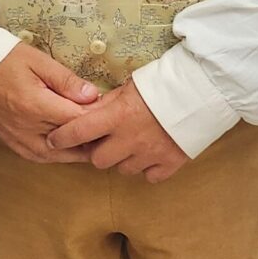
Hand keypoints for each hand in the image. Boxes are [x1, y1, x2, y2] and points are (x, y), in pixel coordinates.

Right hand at [0, 42, 100, 162]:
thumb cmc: (3, 60)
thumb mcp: (38, 61)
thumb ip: (67, 81)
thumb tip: (94, 96)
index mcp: (35, 107)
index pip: (80, 121)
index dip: (100, 116)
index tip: (112, 107)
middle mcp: (28, 130)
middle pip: (74, 143)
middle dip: (95, 134)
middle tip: (110, 122)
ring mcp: (21, 142)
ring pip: (63, 156)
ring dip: (81, 147)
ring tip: (96, 133)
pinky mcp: (16, 147)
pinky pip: (47, 157)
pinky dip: (64, 152)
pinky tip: (74, 142)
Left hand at [45, 80, 189, 180]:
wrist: (204, 90)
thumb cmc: (165, 82)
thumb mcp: (131, 85)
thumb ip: (108, 101)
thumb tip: (88, 109)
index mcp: (117, 116)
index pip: (77, 132)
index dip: (61, 138)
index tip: (53, 140)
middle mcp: (129, 139)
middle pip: (98, 160)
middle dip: (98, 151)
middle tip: (106, 140)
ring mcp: (150, 154)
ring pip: (123, 170)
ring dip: (123, 160)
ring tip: (133, 144)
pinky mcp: (169, 164)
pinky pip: (149, 176)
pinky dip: (148, 168)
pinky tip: (152, 154)